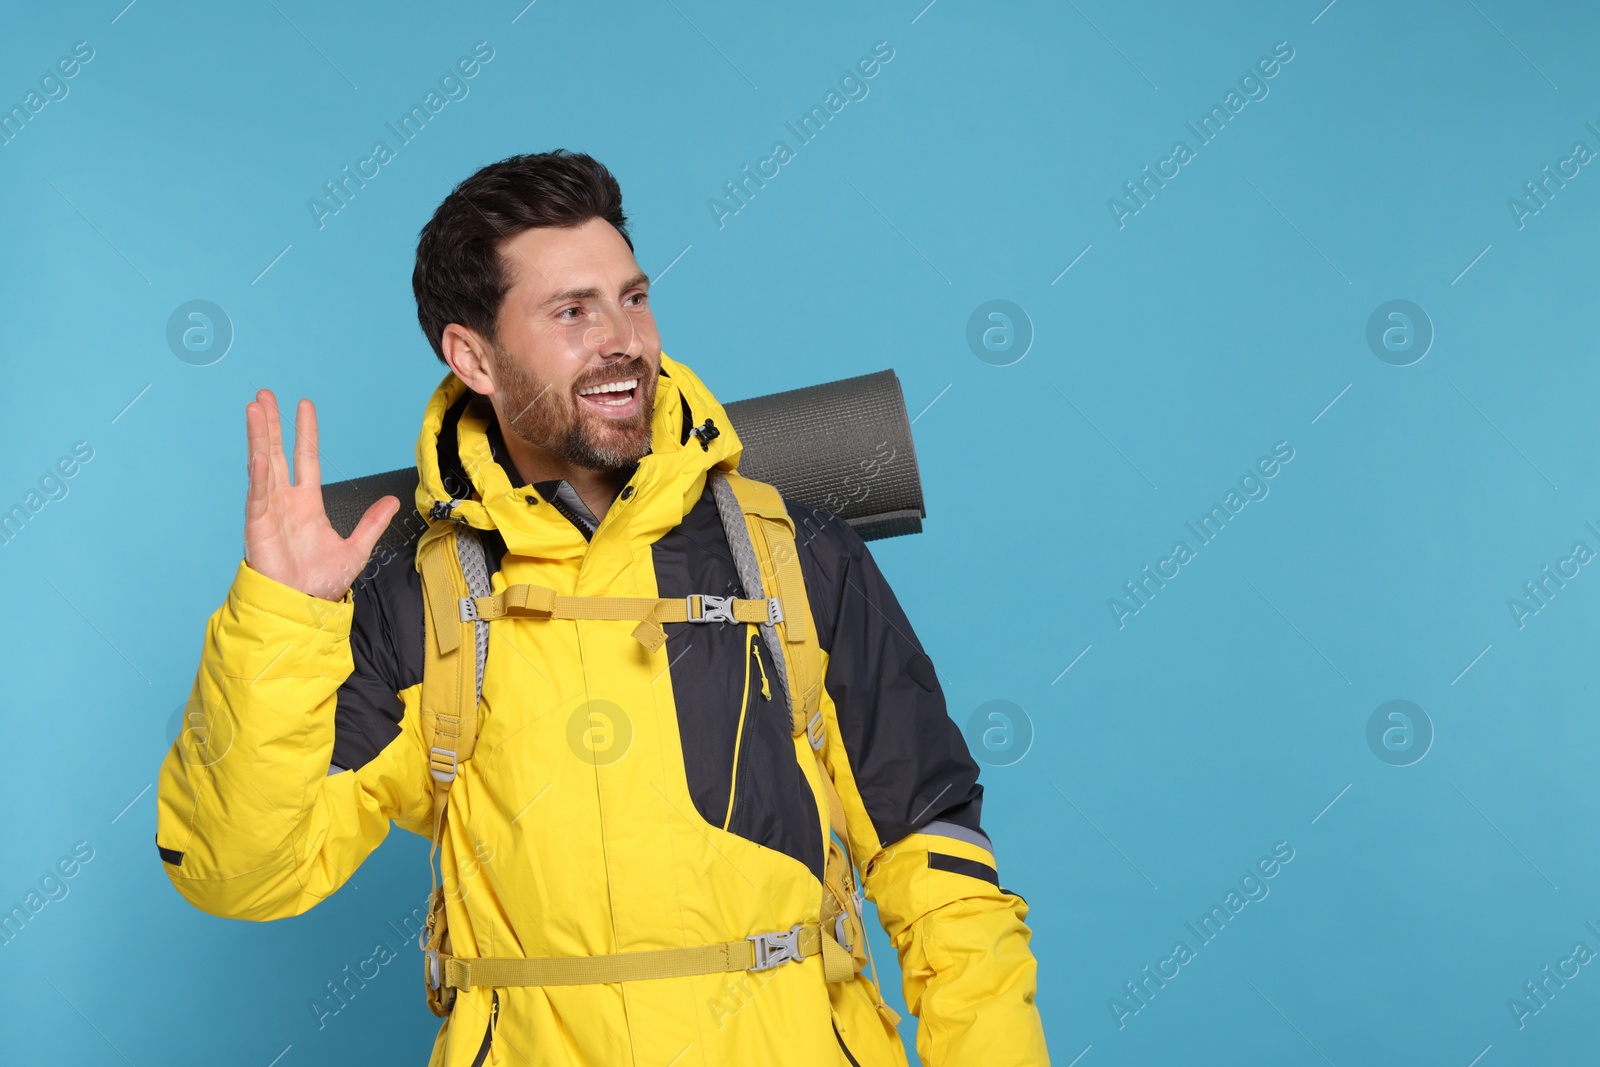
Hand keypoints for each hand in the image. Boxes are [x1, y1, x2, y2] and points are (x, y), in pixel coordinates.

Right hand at [243, 389, 399, 600]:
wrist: (303, 607)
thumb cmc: (320, 582)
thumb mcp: (356, 548)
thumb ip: (372, 522)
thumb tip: (393, 502)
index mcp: (306, 503)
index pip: (305, 458)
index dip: (304, 432)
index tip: (303, 406)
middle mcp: (284, 501)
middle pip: (277, 452)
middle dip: (271, 424)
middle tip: (265, 395)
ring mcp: (269, 511)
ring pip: (262, 465)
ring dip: (258, 437)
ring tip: (255, 408)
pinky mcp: (258, 527)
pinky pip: (257, 496)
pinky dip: (258, 475)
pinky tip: (258, 453)